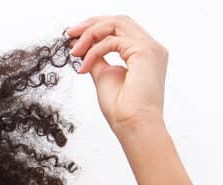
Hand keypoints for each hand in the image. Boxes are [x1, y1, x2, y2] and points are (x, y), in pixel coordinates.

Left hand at [65, 15, 167, 134]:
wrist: (133, 126)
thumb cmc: (123, 110)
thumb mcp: (104, 76)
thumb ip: (97, 59)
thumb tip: (84, 49)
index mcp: (144, 54)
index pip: (120, 29)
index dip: (96, 29)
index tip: (75, 38)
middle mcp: (151, 48)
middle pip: (119, 21)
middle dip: (91, 25)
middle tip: (71, 34)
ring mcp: (150, 48)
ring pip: (116, 24)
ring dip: (90, 34)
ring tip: (74, 50)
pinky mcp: (145, 52)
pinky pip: (112, 41)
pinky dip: (94, 51)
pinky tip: (84, 66)